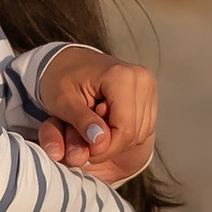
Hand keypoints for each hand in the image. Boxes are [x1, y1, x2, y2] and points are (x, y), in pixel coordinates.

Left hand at [37, 45, 157, 180]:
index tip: (85, 150)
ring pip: (140, 134)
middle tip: (85, 137)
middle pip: (134, 134)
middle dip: (109, 145)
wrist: (67, 60)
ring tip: (94, 126)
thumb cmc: (60, 79)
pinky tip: (106, 122)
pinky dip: (124, 132)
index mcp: (121, 77)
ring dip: (117, 140)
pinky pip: (143, 127)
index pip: (125, 130)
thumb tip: (100, 142)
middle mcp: (141, 79)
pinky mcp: (150, 94)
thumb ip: (82, 121)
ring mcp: (148, 86)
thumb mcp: (62, 101)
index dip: (105, 148)